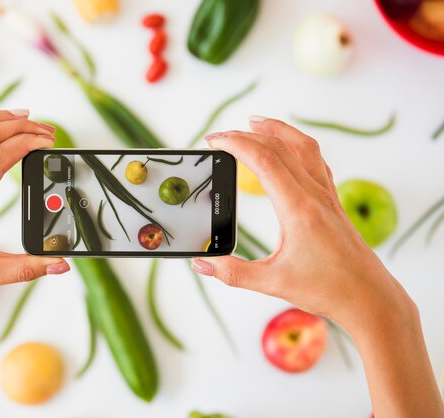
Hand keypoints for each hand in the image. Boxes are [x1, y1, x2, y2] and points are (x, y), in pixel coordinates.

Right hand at [192, 116, 413, 329]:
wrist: (370, 298)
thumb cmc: (328, 290)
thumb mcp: (273, 283)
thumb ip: (233, 273)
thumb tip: (203, 263)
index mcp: (298, 209)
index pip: (264, 160)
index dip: (235, 144)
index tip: (214, 141)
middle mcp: (315, 194)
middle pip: (279, 147)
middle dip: (246, 135)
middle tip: (220, 137)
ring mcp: (327, 195)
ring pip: (303, 146)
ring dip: (277, 130)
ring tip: (255, 123)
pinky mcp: (333, 201)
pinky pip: (316, 160)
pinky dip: (297, 145)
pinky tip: (288, 149)